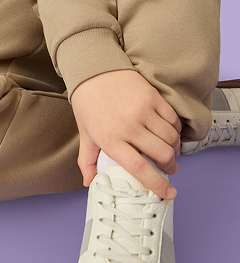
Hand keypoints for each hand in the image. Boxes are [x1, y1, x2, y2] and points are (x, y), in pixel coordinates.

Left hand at [70, 69, 181, 199]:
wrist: (93, 69)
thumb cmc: (88, 103)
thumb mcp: (85, 134)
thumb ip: (87, 160)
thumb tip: (89, 183)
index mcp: (110, 139)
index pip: (139, 168)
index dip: (157, 184)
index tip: (169, 193)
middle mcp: (128, 126)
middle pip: (161, 154)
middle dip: (170, 166)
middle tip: (169, 168)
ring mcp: (142, 110)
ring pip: (170, 138)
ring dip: (174, 149)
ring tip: (170, 151)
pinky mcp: (152, 96)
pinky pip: (172, 119)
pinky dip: (175, 129)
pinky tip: (170, 132)